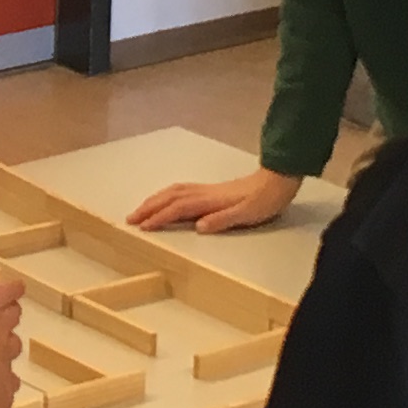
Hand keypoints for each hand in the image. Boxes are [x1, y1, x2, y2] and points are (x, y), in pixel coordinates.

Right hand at [0, 271, 25, 407]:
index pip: (3, 294)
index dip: (9, 290)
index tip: (16, 287)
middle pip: (11, 318)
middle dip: (7, 314)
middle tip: (4, 312)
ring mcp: (3, 365)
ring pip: (12, 347)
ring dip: (5, 342)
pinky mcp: (4, 393)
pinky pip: (8, 378)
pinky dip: (1, 374)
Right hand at [132, 168, 301, 235]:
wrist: (277, 180)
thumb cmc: (264, 201)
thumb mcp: (247, 214)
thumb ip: (222, 220)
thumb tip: (198, 226)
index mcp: (210, 200)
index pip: (178, 209)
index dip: (159, 217)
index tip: (142, 227)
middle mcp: (204, 192)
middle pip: (169, 197)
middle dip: (148, 207)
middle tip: (130, 219)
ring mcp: (207, 189)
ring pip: (173, 191)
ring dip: (154, 200)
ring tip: (140, 210)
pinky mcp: (211, 190)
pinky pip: (181, 190)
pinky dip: (167, 195)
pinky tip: (166, 200)